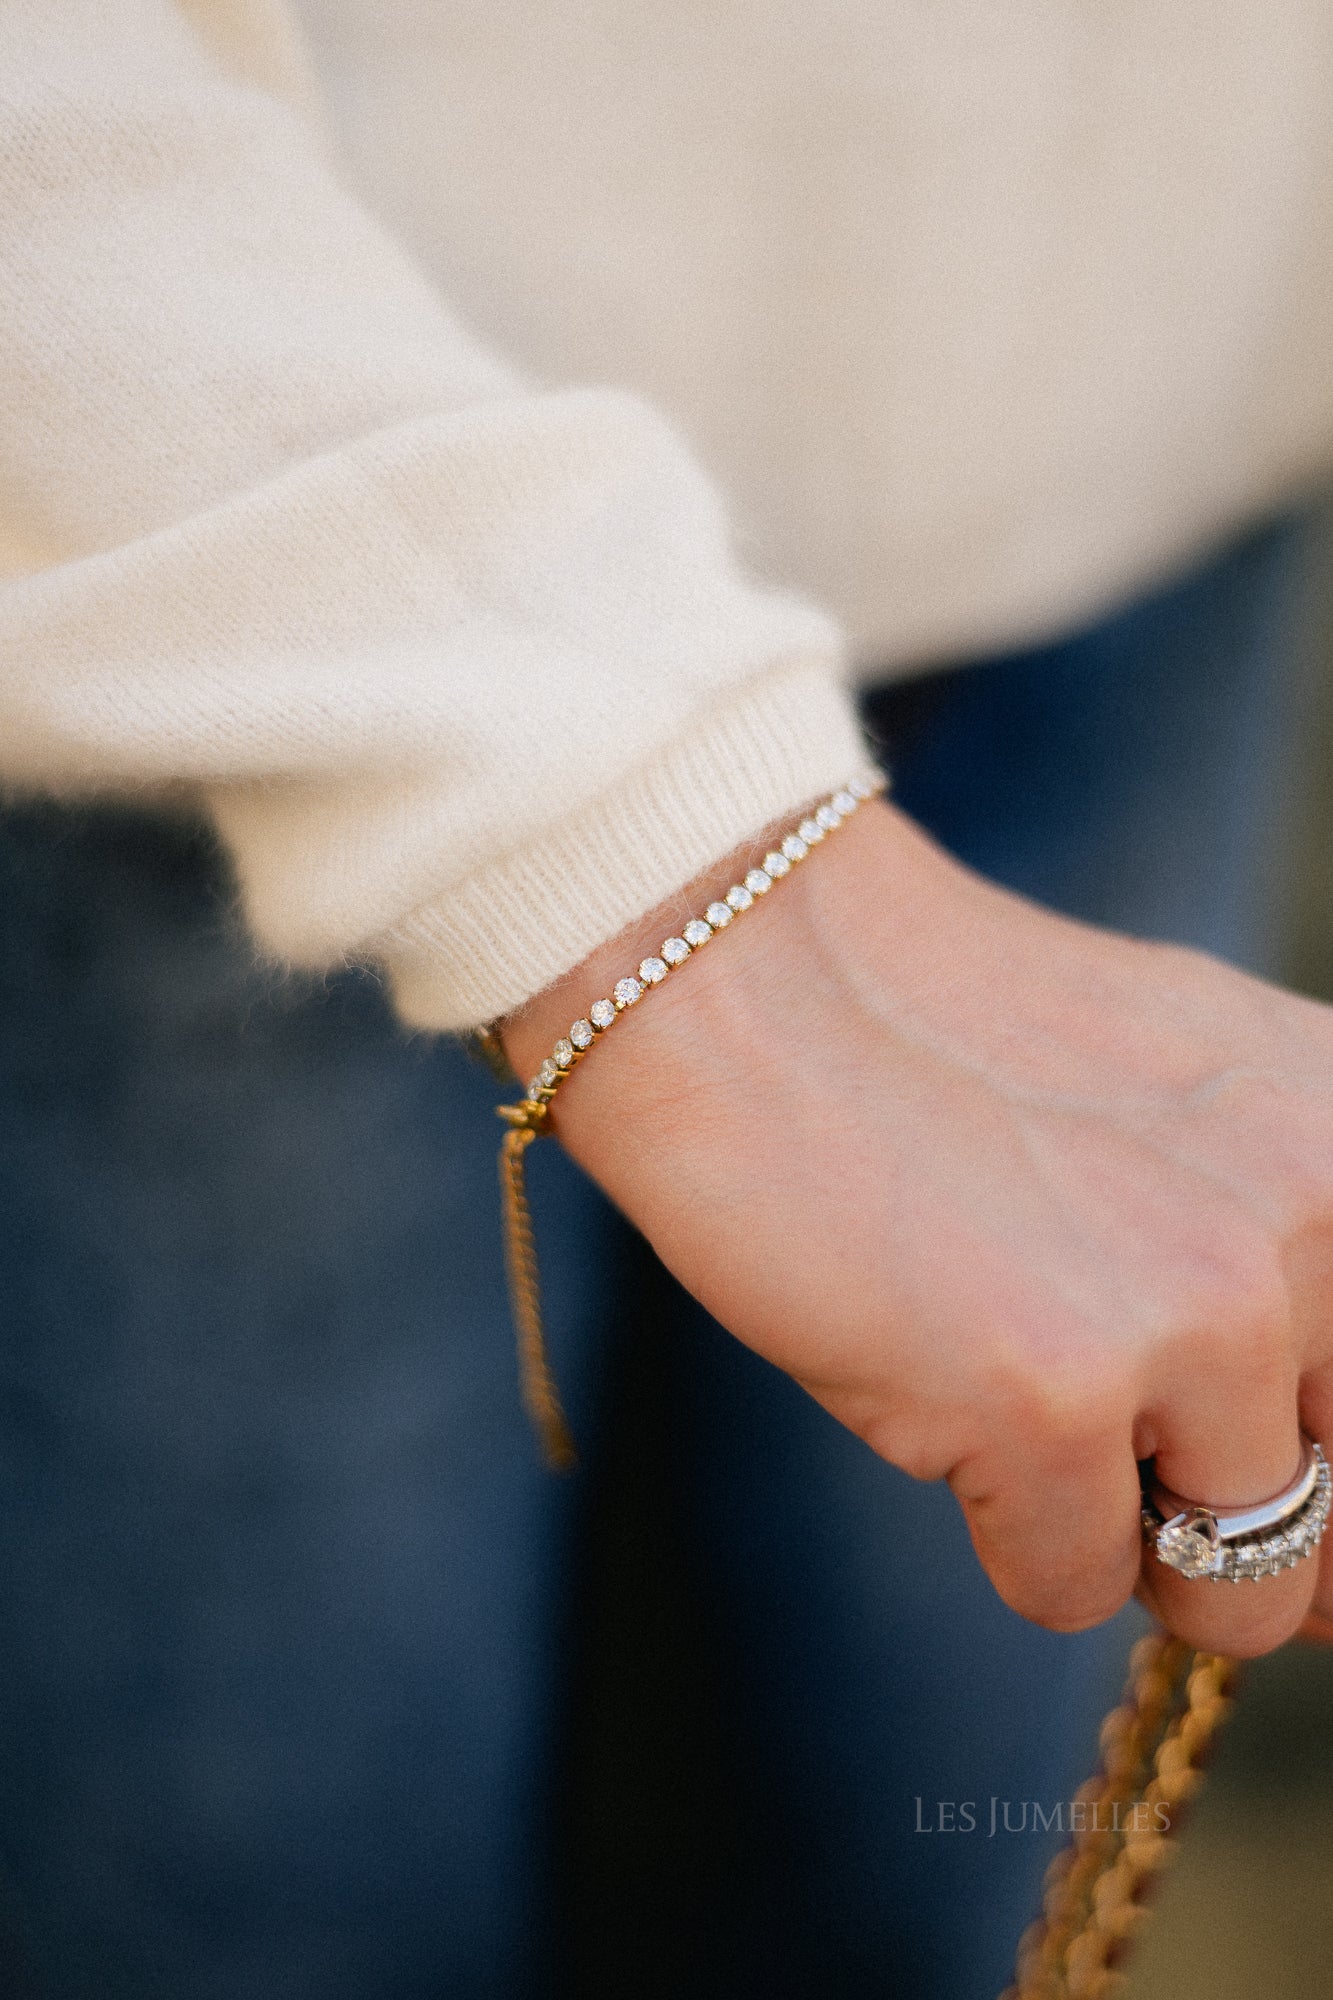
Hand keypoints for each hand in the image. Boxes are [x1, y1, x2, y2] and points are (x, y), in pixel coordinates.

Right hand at [503, 800, 1332, 1656]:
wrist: (745, 968)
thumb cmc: (946, 1034)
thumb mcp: (1191, 1091)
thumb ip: (1301, 1243)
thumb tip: (1332, 1478)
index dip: (1323, 1461)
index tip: (1243, 1452)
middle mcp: (1316, 1222)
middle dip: (1232, 1513)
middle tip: (1116, 1426)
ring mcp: (1190, 1313)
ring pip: (1237, 1589)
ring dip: (1126, 1536)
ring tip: (1021, 1402)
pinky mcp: (1046, 1397)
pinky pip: (1072, 1588)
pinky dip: (1005, 1534)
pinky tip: (940, 1399)